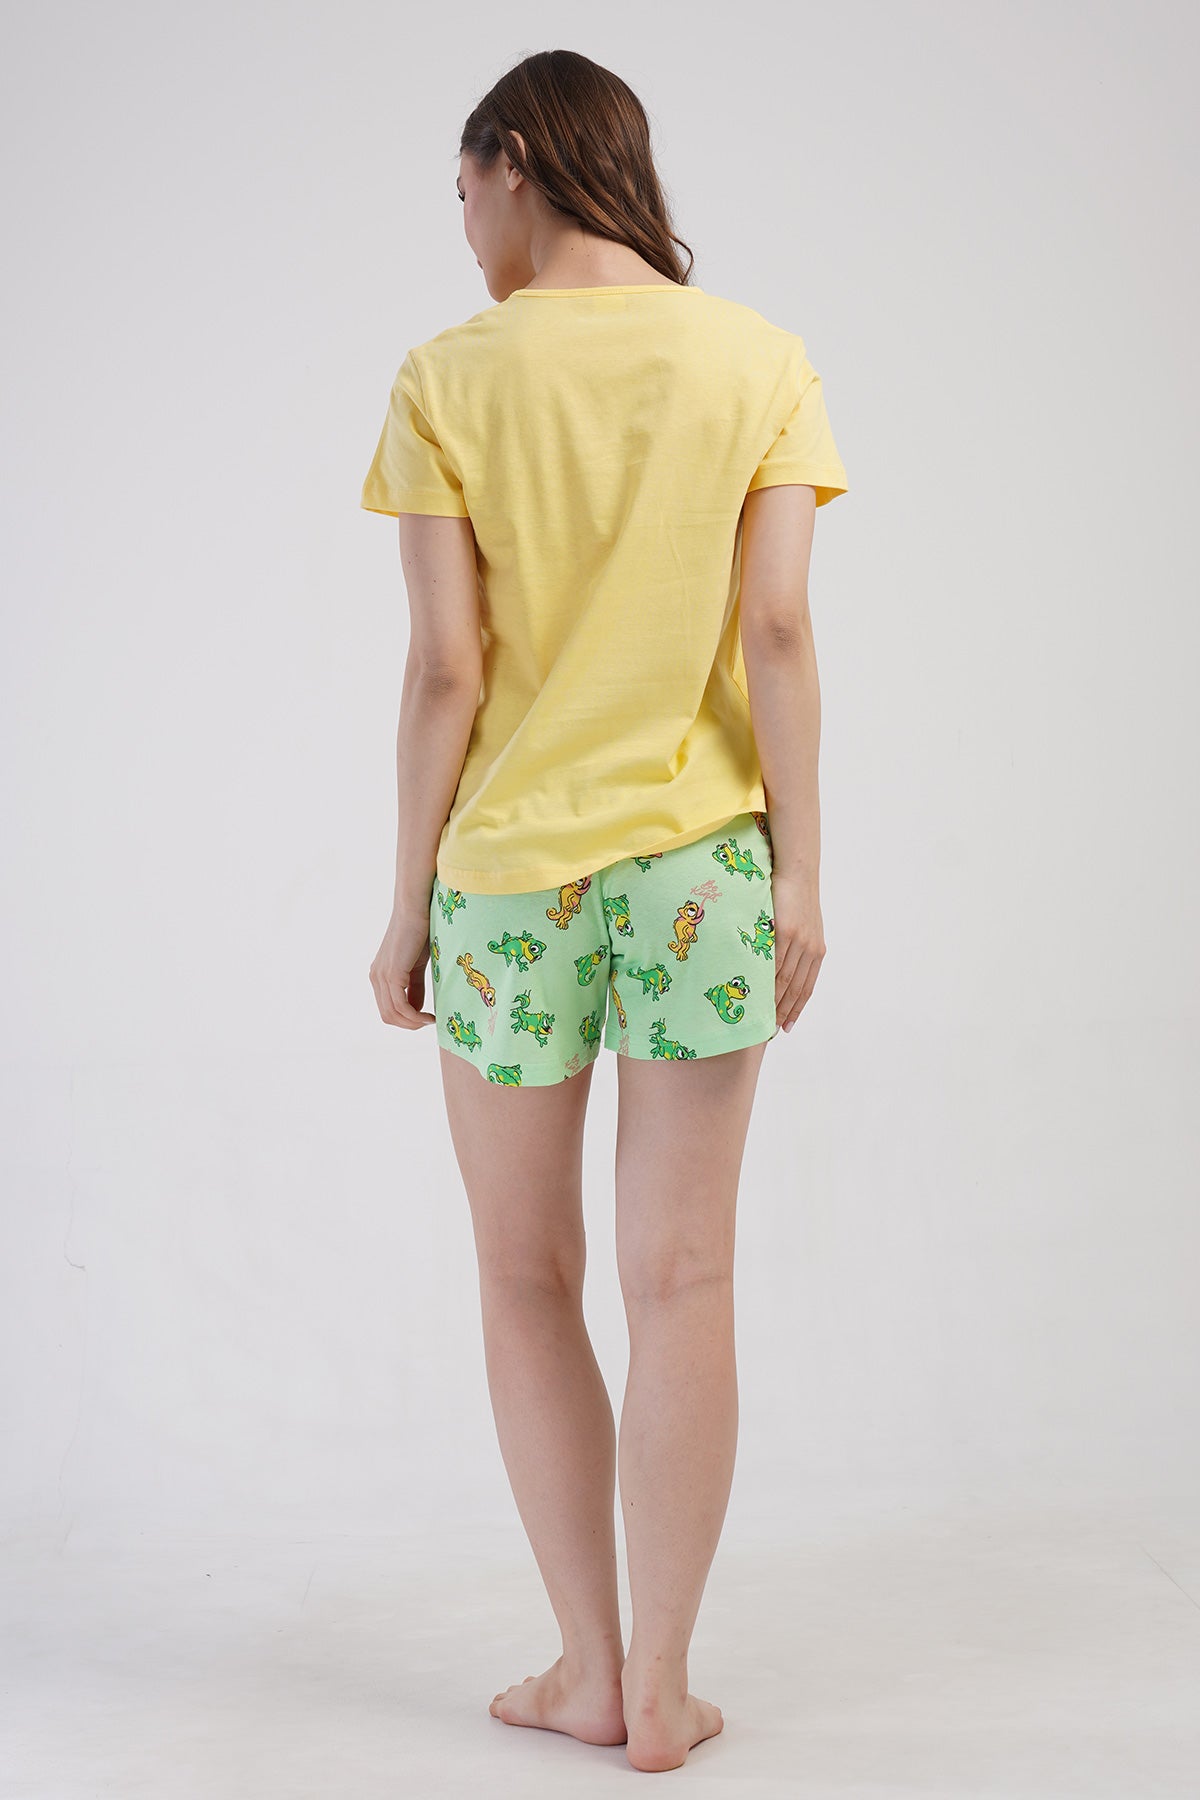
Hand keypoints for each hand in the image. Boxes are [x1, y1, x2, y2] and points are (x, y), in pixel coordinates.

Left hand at [369, 899, 435, 1028]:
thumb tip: (419, 1009)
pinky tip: (429, 1016)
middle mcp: (376, 977)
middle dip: (409, 1025)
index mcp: (379, 976)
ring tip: (432, 1020)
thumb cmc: (419, 932)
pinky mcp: (392, 974)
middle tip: (430, 1023)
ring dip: (413, 1023)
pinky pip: (401, 1006)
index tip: (426, 1019)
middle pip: (388, 1016)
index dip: (406, 1020)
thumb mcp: (417, 965)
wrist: (415, 909)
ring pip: (393, 1014)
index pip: (387, 1009)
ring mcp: (381, 976)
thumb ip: (415, 987)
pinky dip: (415, 1016)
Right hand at [771, 870, 825, 1031]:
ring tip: (758, 1015)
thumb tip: (780, 965)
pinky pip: (774, 962)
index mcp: (817, 950)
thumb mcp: (802, 924)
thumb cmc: (795, 895)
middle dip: (782, 1011)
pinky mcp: (786, 932)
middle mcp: (811, 949)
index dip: (797, 1008)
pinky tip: (756, 992)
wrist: (797, 870)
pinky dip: (766, 980)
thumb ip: (796, 946)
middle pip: (796, 988)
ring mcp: (799, 942)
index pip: (807, 987)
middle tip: (768, 1030)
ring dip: (772, 1000)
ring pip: (784, 979)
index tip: (786, 1026)